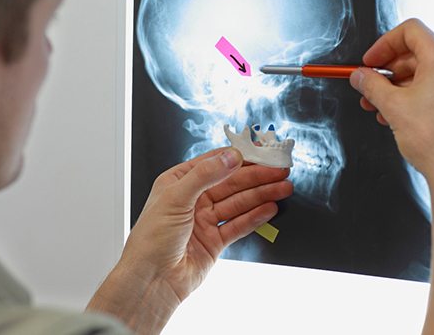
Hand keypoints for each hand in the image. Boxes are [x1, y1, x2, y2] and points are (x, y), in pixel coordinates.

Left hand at [87, 147, 292, 332]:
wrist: (152, 281)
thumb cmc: (151, 240)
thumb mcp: (175, 198)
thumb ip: (205, 175)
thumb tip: (230, 156)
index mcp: (178, 182)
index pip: (214, 163)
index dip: (239, 157)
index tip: (261, 152)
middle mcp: (192, 199)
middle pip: (231, 182)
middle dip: (257, 176)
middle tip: (280, 171)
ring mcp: (204, 220)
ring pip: (238, 202)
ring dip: (261, 195)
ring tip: (283, 188)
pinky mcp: (214, 240)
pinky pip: (239, 224)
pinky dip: (256, 217)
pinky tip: (270, 208)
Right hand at [349, 18, 433, 185]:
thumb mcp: (391, 106)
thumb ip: (371, 85)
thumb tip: (360, 76)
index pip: (410, 31)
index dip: (384, 44)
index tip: (369, 61)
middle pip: (415, 54)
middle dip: (386, 70)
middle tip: (367, 84)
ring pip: (423, 74)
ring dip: (395, 87)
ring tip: (376, 105)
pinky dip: (412, 96)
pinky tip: (394, 114)